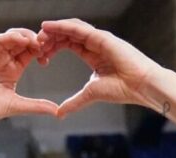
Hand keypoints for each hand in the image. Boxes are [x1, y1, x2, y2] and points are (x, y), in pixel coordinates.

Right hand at [0, 28, 57, 129]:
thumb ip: (36, 106)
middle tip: (45, 44)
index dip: (39, 50)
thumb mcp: (17, 106)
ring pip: (11, 37)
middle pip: (21, 42)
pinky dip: (10, 37)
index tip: (48, 56)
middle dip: (34, 40)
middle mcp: (3, 61)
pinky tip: (21, 40)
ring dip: (24, 36)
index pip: (29, 53)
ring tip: (35, 41)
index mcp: (13, 70)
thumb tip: (57, 111)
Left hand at [36, 19, 163, 115]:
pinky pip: (79, 28)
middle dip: (50, 38)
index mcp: (92, 54)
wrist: (140, 86)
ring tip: (39, 34)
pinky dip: (63, 26)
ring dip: (54, 30)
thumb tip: (59, 114)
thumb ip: (74, 102)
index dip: (52, 48)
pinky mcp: (102, 37)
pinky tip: (49, 27)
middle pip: (67, 34)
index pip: (68, 44)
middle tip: (35, 45)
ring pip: (71, 28)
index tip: (40, 57)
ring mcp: (99, 38)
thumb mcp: (90, 94)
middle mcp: (95, 43)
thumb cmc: (123, 89)